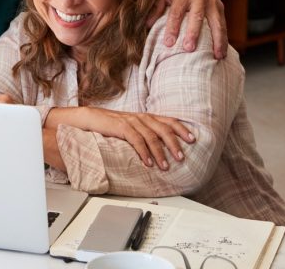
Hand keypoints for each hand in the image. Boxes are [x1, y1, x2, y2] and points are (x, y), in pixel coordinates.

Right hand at [65, 108, 194, 169]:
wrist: (92, 118)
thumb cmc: (113, 125)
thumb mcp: (133, 127)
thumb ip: (147, 133)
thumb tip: (163, 147)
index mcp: (147, 117)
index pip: (169, 120)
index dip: (182, 129)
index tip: (193, 139)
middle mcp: (142, 117)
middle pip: (164, 128)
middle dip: (174, 143)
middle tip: (181, 157)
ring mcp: (132, 121)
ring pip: (151, 136)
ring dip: (160, 153)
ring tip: (165, 166)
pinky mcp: (121, 126)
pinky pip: (136, 140)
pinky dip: (143, 152)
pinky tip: (148, 162)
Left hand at [150, 0, 228, 58]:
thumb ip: (157, 6)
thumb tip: (147, 25)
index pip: (176, 12)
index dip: (172, 27)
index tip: (169, 43)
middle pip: (197, 16)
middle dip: (193, 33)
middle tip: (189, 49)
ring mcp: (212, 2)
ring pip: (216, 22)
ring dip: (217, 40)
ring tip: (217, 56)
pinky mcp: (221, 7)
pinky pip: (224, 25)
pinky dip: (224, 39)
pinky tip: (223, 54)